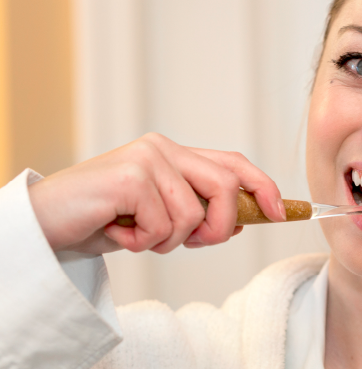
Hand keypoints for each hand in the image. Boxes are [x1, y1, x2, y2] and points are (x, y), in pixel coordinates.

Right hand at [27, 133, 285, 253]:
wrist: (49, 224)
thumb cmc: (106, 219)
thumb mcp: (161, 217)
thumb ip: (198, 211)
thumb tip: (244, 219)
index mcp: (175, 155)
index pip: (232, 163)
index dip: (262, 185)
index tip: (279, 212)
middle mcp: (164, 149)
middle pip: (225, 186)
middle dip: (220, 226)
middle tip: (196, 243)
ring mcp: (147, 159)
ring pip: (194, 214)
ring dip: (169, 241)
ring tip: (139, 235)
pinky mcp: (130, 177)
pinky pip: (164, 226)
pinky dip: (145, 243)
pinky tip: (120, 232)